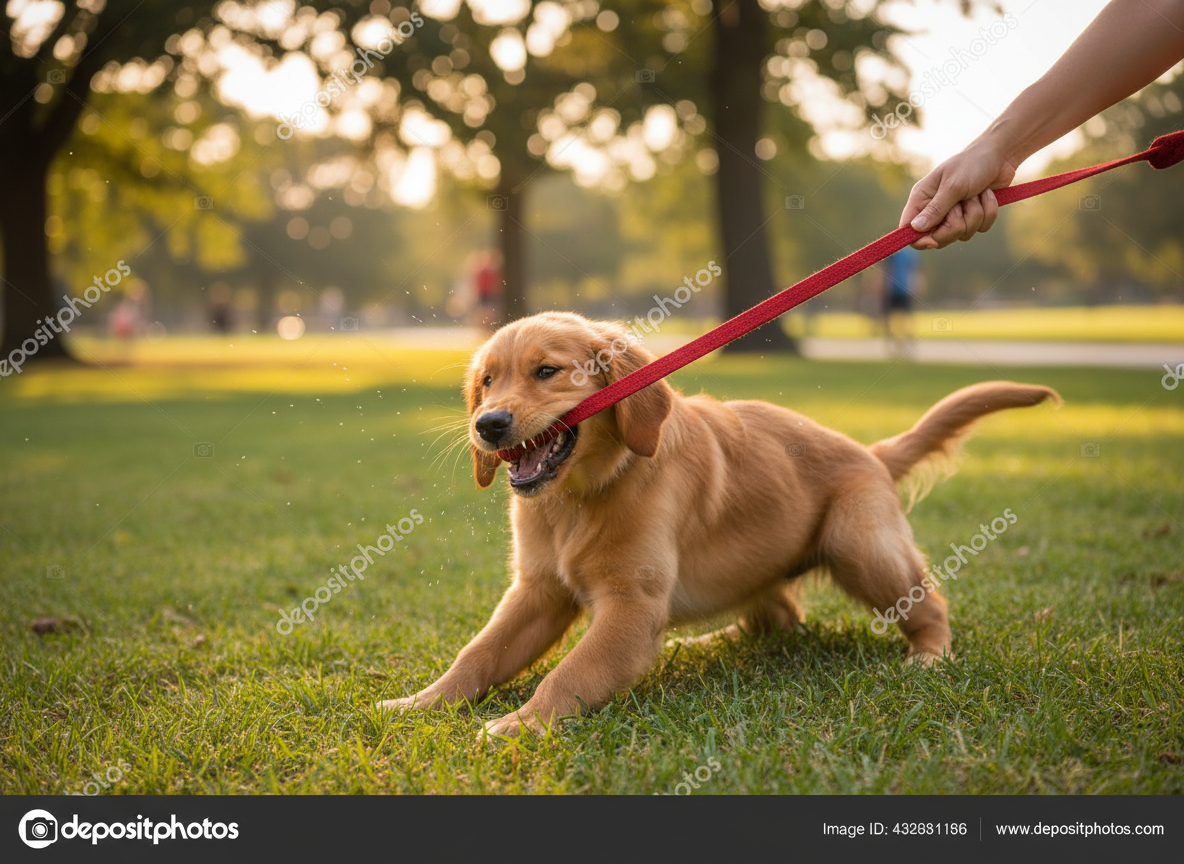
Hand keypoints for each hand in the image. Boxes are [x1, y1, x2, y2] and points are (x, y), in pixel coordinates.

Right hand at [899, 134, 1017, 249]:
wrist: (999, 155)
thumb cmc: (971, 164)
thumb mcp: (953, 185)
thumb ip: (936, 209)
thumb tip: (915, 228)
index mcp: (922, 199)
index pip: (908, 229)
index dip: (918, 240)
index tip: (934, 241)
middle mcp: (935, 210)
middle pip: (938, 238)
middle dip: (956, 224)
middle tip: (962, 204)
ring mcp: (955, 215)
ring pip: (962, 234)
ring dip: (975, 214)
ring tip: (976, 194)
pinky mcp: (973, 216)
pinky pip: (980, 228)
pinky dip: (988, 212)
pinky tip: (986, 195)